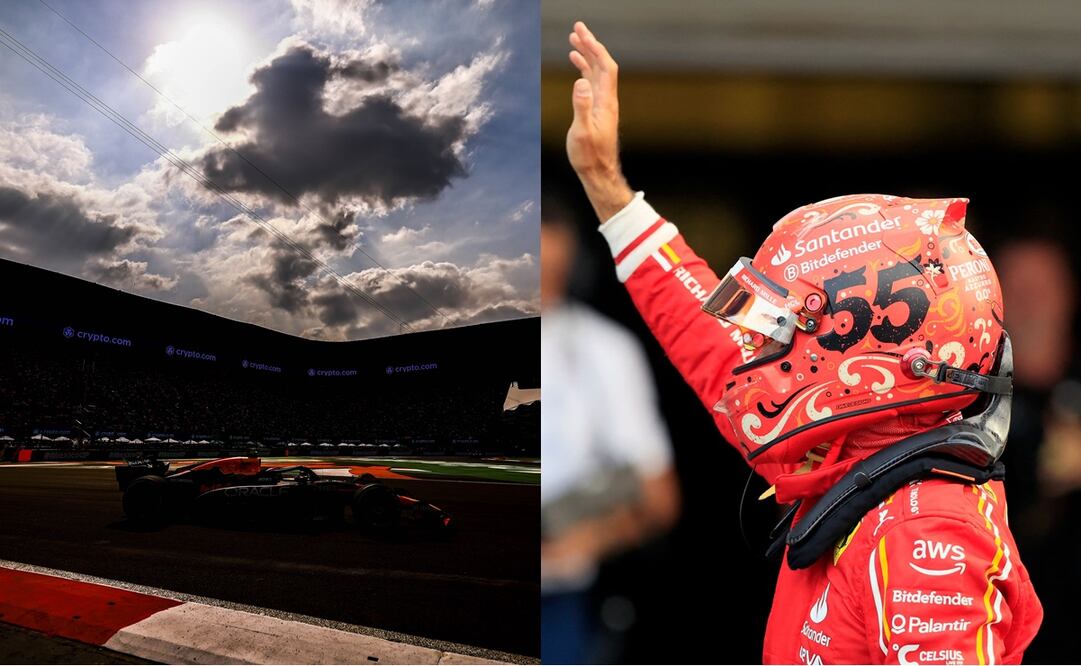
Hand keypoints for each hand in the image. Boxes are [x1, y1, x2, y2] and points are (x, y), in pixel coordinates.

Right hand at [566, 22, 633, 221]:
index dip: (595, 48)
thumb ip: (581, 106)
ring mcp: (601, 105)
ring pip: (596, 73)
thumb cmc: (589, 157)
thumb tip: (580, 81)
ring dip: (587, 55)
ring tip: (574, 41)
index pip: (604, 66)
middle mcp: (606, 100)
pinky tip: (576, 67)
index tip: (582, 33)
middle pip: (601, 65)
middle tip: (577, 28)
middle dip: (590, 45)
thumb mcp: (582, 132)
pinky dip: (584, 71)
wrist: (598, 174)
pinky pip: (591, 84)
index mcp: (605, 102)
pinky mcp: (596, 111)